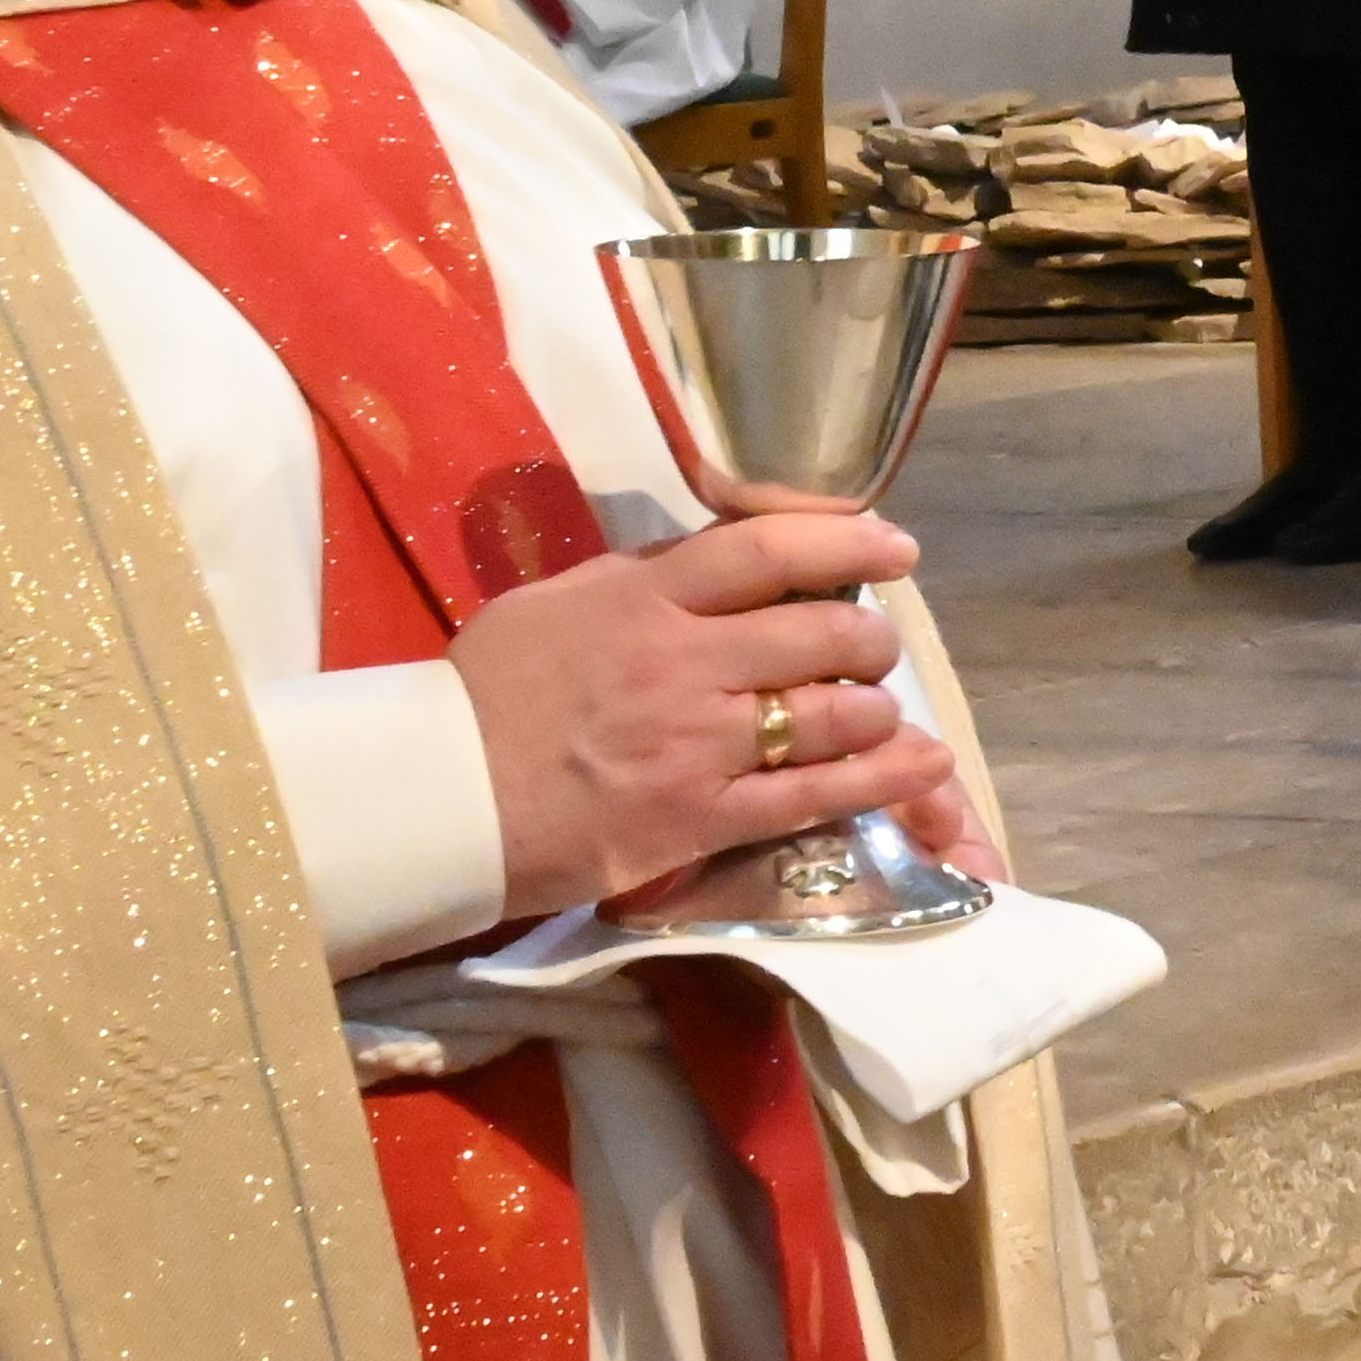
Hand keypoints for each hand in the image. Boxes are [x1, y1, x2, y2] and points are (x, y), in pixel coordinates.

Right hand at [453, 514, 961, 916]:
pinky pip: (815, 796)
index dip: (847, 542)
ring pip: (834, 716)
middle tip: (871, 647)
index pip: (767, 552)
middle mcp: (682, 665)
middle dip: (868, 640)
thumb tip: (730, 549)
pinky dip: (884, 779)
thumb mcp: (560, 603)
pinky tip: (925, 765)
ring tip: (873, 708)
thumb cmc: (486, 694)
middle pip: (822, 636)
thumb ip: (647, 576)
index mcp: (643, 601)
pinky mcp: (700, 818)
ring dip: (874, 708)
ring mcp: (697, 746)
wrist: (434, 798)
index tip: (895, 547)